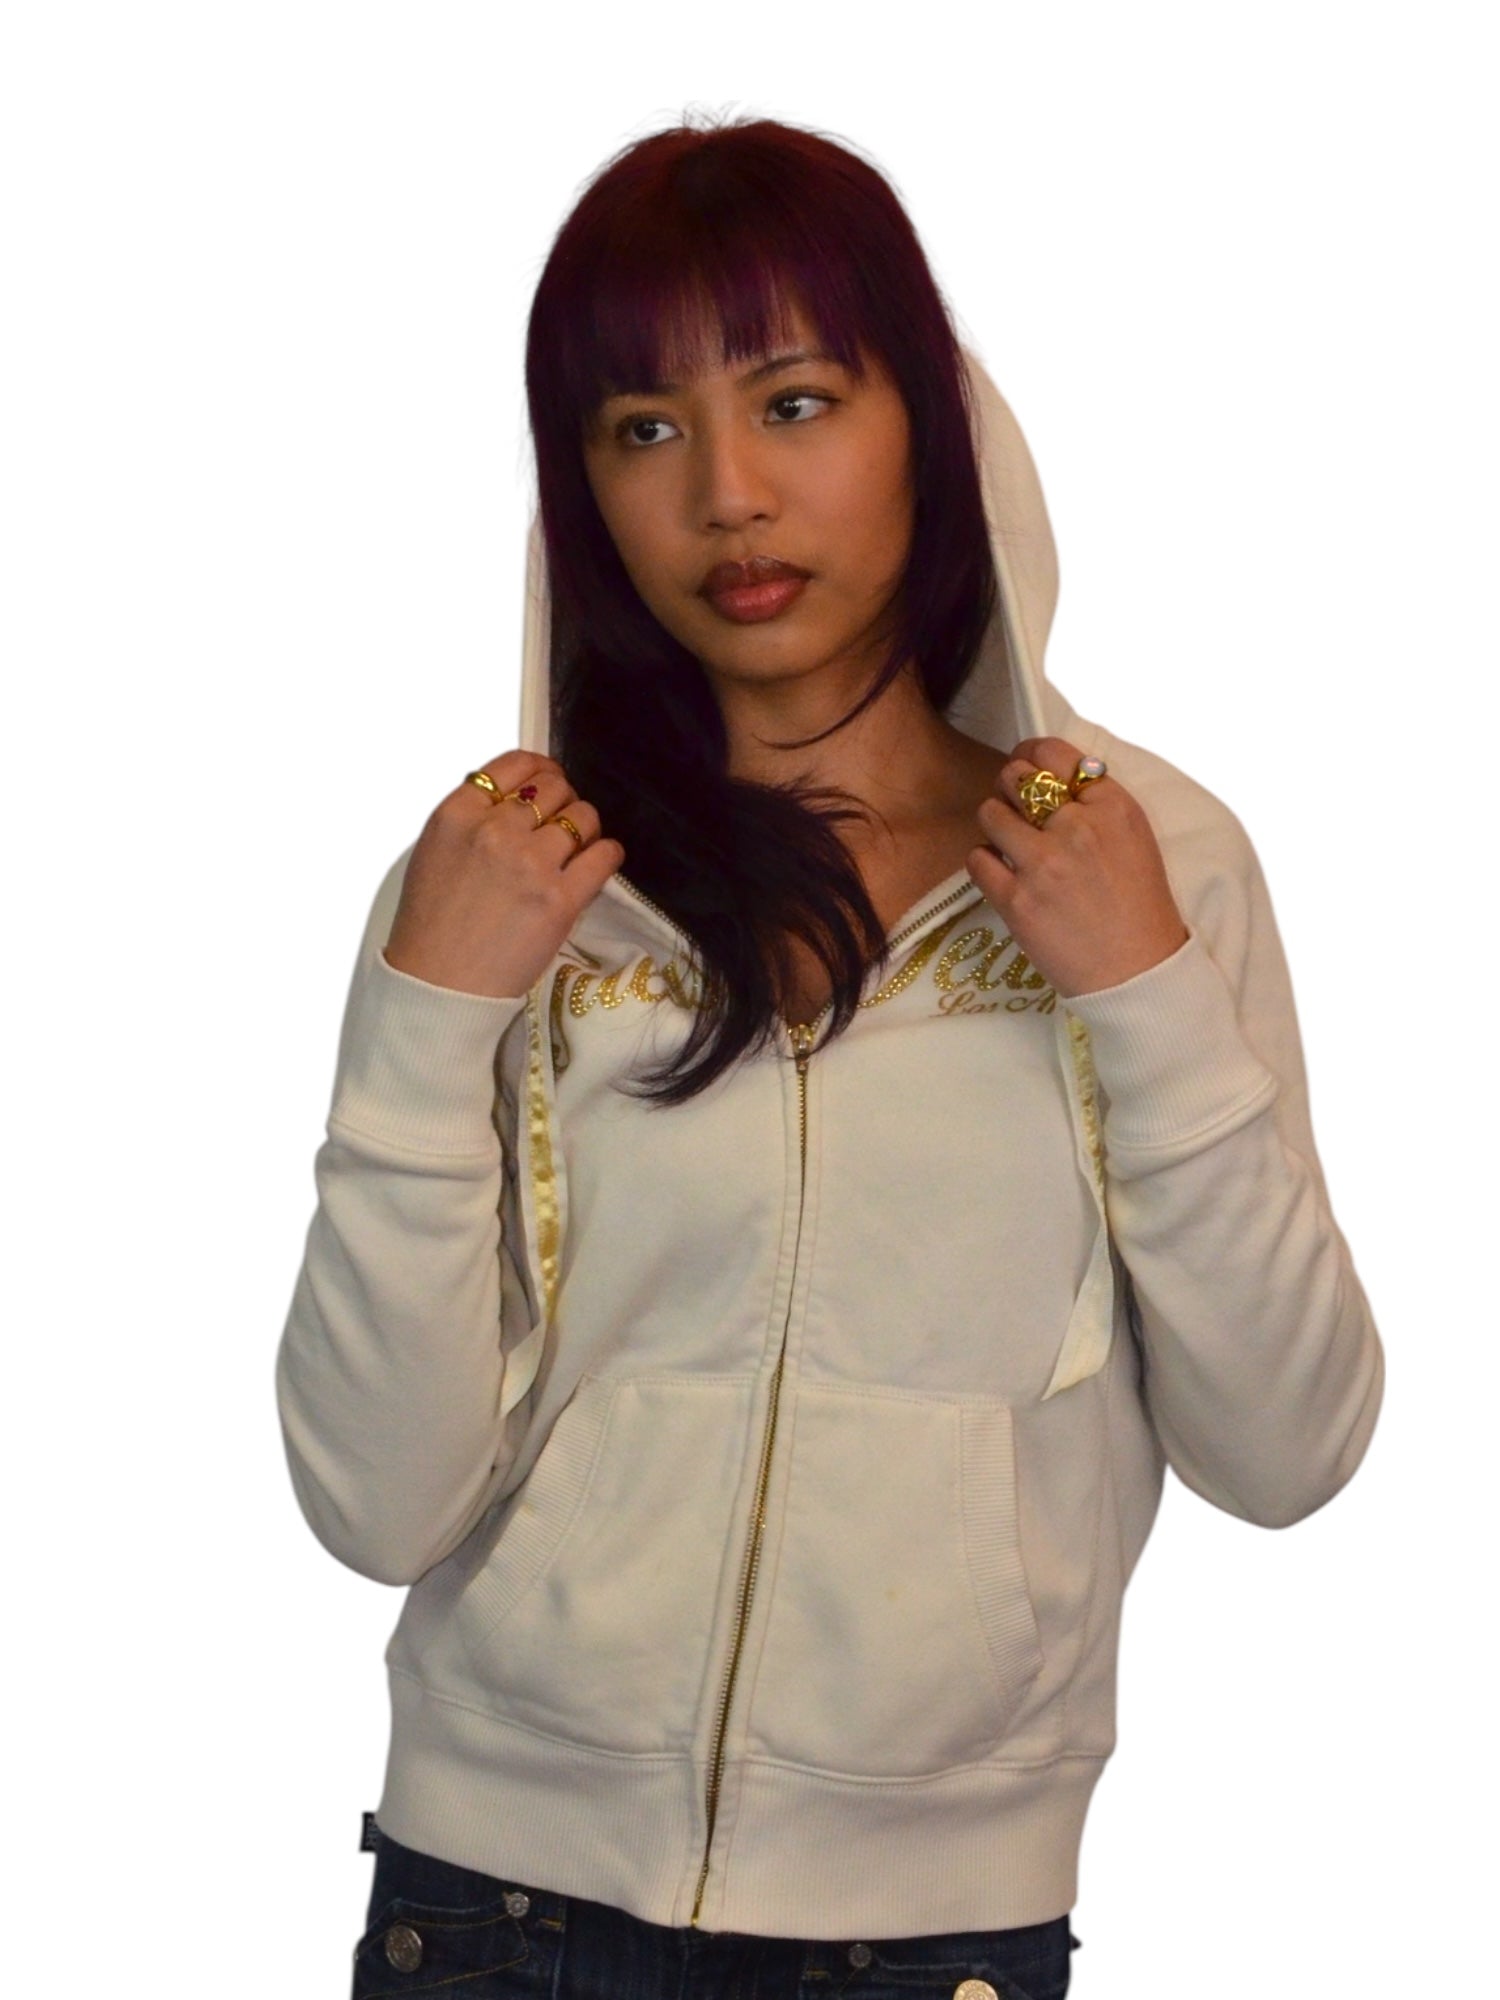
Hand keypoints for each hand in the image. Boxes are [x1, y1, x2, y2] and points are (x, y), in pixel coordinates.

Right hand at [383, 752, 624, 997]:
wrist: (437, 985)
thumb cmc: (431, 926)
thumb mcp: (435, 853)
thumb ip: (472, 819)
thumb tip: (516, 800)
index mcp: (457, 814)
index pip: (516, 764)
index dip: (542, 768)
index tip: (552, 780)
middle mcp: (495, 830)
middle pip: (554, 788)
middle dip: (563, 802)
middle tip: (561, 826)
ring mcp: (530, 864)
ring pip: (583, 817)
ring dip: (585, 831)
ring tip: (575, 851)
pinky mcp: (560, 899)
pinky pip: (604, 855)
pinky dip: (607, 854)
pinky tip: (598, 864)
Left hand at [967, 737, 1187, 997]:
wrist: (1137, 972)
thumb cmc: (1138, 907)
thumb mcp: (1134, 839)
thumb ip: (1097, 804)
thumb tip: (1049, 773)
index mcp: (1114, 808)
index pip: (1054, 753)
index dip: (1032, 756)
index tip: (1028, 768)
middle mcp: (1077, 828)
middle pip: (1015, 777)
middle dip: (1012, 791)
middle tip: (1020, 813)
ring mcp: (1044, 864)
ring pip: (990, 812)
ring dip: (996, 826)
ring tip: (1012, 847)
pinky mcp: (1016, 900)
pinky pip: (976, 858)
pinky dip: (985, 864)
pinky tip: (1004, 877)